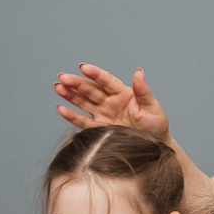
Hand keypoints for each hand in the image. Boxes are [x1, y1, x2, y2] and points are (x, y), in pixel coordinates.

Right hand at [53, 62, 171, 141]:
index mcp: (123, 93)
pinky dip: (71, 115)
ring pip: (83, 102)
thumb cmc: (156, 125)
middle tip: (62, 76)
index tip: (83, 67)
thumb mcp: (152, 106)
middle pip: (90, 89)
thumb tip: (139, 71)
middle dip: (76, 83)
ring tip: (58, 87)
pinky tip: (60, 108)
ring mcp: (103, 114)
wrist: (154, 146)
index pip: (106, 80)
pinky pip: (82, 121)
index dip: (95, 74)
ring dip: (70, 95)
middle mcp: (110, 102)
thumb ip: (143, 90)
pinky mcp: (99, 128)